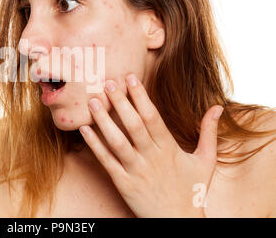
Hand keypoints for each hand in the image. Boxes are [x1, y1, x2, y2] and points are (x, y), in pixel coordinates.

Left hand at [79, 74, 223, 217]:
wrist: (180, 223)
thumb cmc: (193, 191)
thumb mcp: (206, 161)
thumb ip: (209, 133)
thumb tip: (217, 108)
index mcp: (170, 148)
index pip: (152, 117)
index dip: (140, 96)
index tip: (130, 77)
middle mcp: (152, 157)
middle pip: (133, 125)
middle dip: (120, 102)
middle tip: (107, 81)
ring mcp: (137, 171)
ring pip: (117, 142)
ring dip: (104, 121)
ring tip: (92, 102)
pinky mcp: (124, 184)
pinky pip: (107, 162)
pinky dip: (95, 145)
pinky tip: (85, 129)